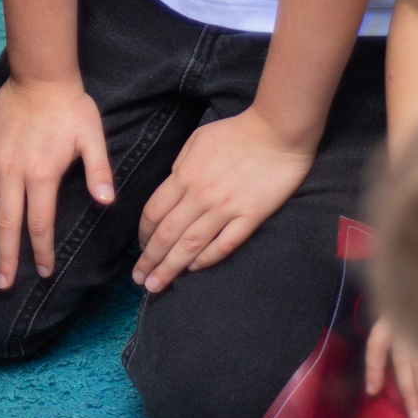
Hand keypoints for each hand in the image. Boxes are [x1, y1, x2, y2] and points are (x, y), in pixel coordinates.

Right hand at [0, 75, 112, 289]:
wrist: (40, 74)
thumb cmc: (70, 107)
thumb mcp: (92, 137)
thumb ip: (98, 171)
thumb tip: (107, 202)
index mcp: (41, 174)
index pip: (39, 224)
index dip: (41, 251)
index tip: (44, 272)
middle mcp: (11, 172)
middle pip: (6, 223)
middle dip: (5, 257)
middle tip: (1, 284)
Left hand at [133, 107, 313, 292]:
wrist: (278, 131)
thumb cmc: (237, 132)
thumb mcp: (197, 139)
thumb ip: (180, 164)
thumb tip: (171, 183)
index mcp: (184, 175)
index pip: (154, 213)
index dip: (143, 234)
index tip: (139, 248)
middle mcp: (200, 196)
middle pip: (167, 235)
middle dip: (150, 260)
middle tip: (139, 280)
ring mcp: (226, 209)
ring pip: (191, 245)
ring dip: (171, 268)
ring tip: (157, 286)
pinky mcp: (250, 217)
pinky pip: (225, 244)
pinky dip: (207, 259)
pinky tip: (194, 269)